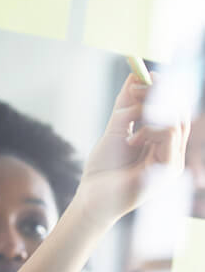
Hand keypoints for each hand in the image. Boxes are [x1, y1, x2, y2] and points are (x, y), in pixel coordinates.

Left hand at [75, 73, 188, 228]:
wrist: (92, 197)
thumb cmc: (103, 169)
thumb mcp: (115, 130)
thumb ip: (126, 106)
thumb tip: (134, 77)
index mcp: (162, 143)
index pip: (174, 110)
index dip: (164, 89)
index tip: (148, 73)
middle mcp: (171, 152)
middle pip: (180, 113)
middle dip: (160, 95)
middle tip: (139, 87)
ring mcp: (172, 162)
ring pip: (176, 122)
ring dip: (151, 113)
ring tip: (129, 118)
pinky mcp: (168, 170)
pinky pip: (169, 137)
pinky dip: (150, 131)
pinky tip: (131, 141)